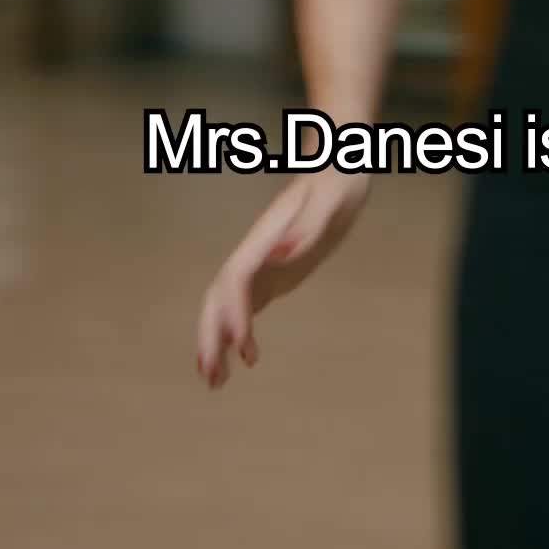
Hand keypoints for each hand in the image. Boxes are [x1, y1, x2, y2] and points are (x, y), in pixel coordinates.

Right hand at [196, 172, 369, 388]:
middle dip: (211, 332)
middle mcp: (256, 251)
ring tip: (216, 381)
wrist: (337, 167)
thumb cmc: (338, 181)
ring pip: (226, 304)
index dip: (235, 310)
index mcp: (266, 235)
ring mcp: (261, 262)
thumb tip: (283, 253)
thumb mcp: (333, 201)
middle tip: (210, 375)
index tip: (241, 345)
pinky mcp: (271, 273)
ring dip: (217, 339)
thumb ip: (309, 226)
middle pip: (220, 293)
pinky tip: (243, 360)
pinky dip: (237, 334)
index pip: (239, 276)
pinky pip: (245, 306)